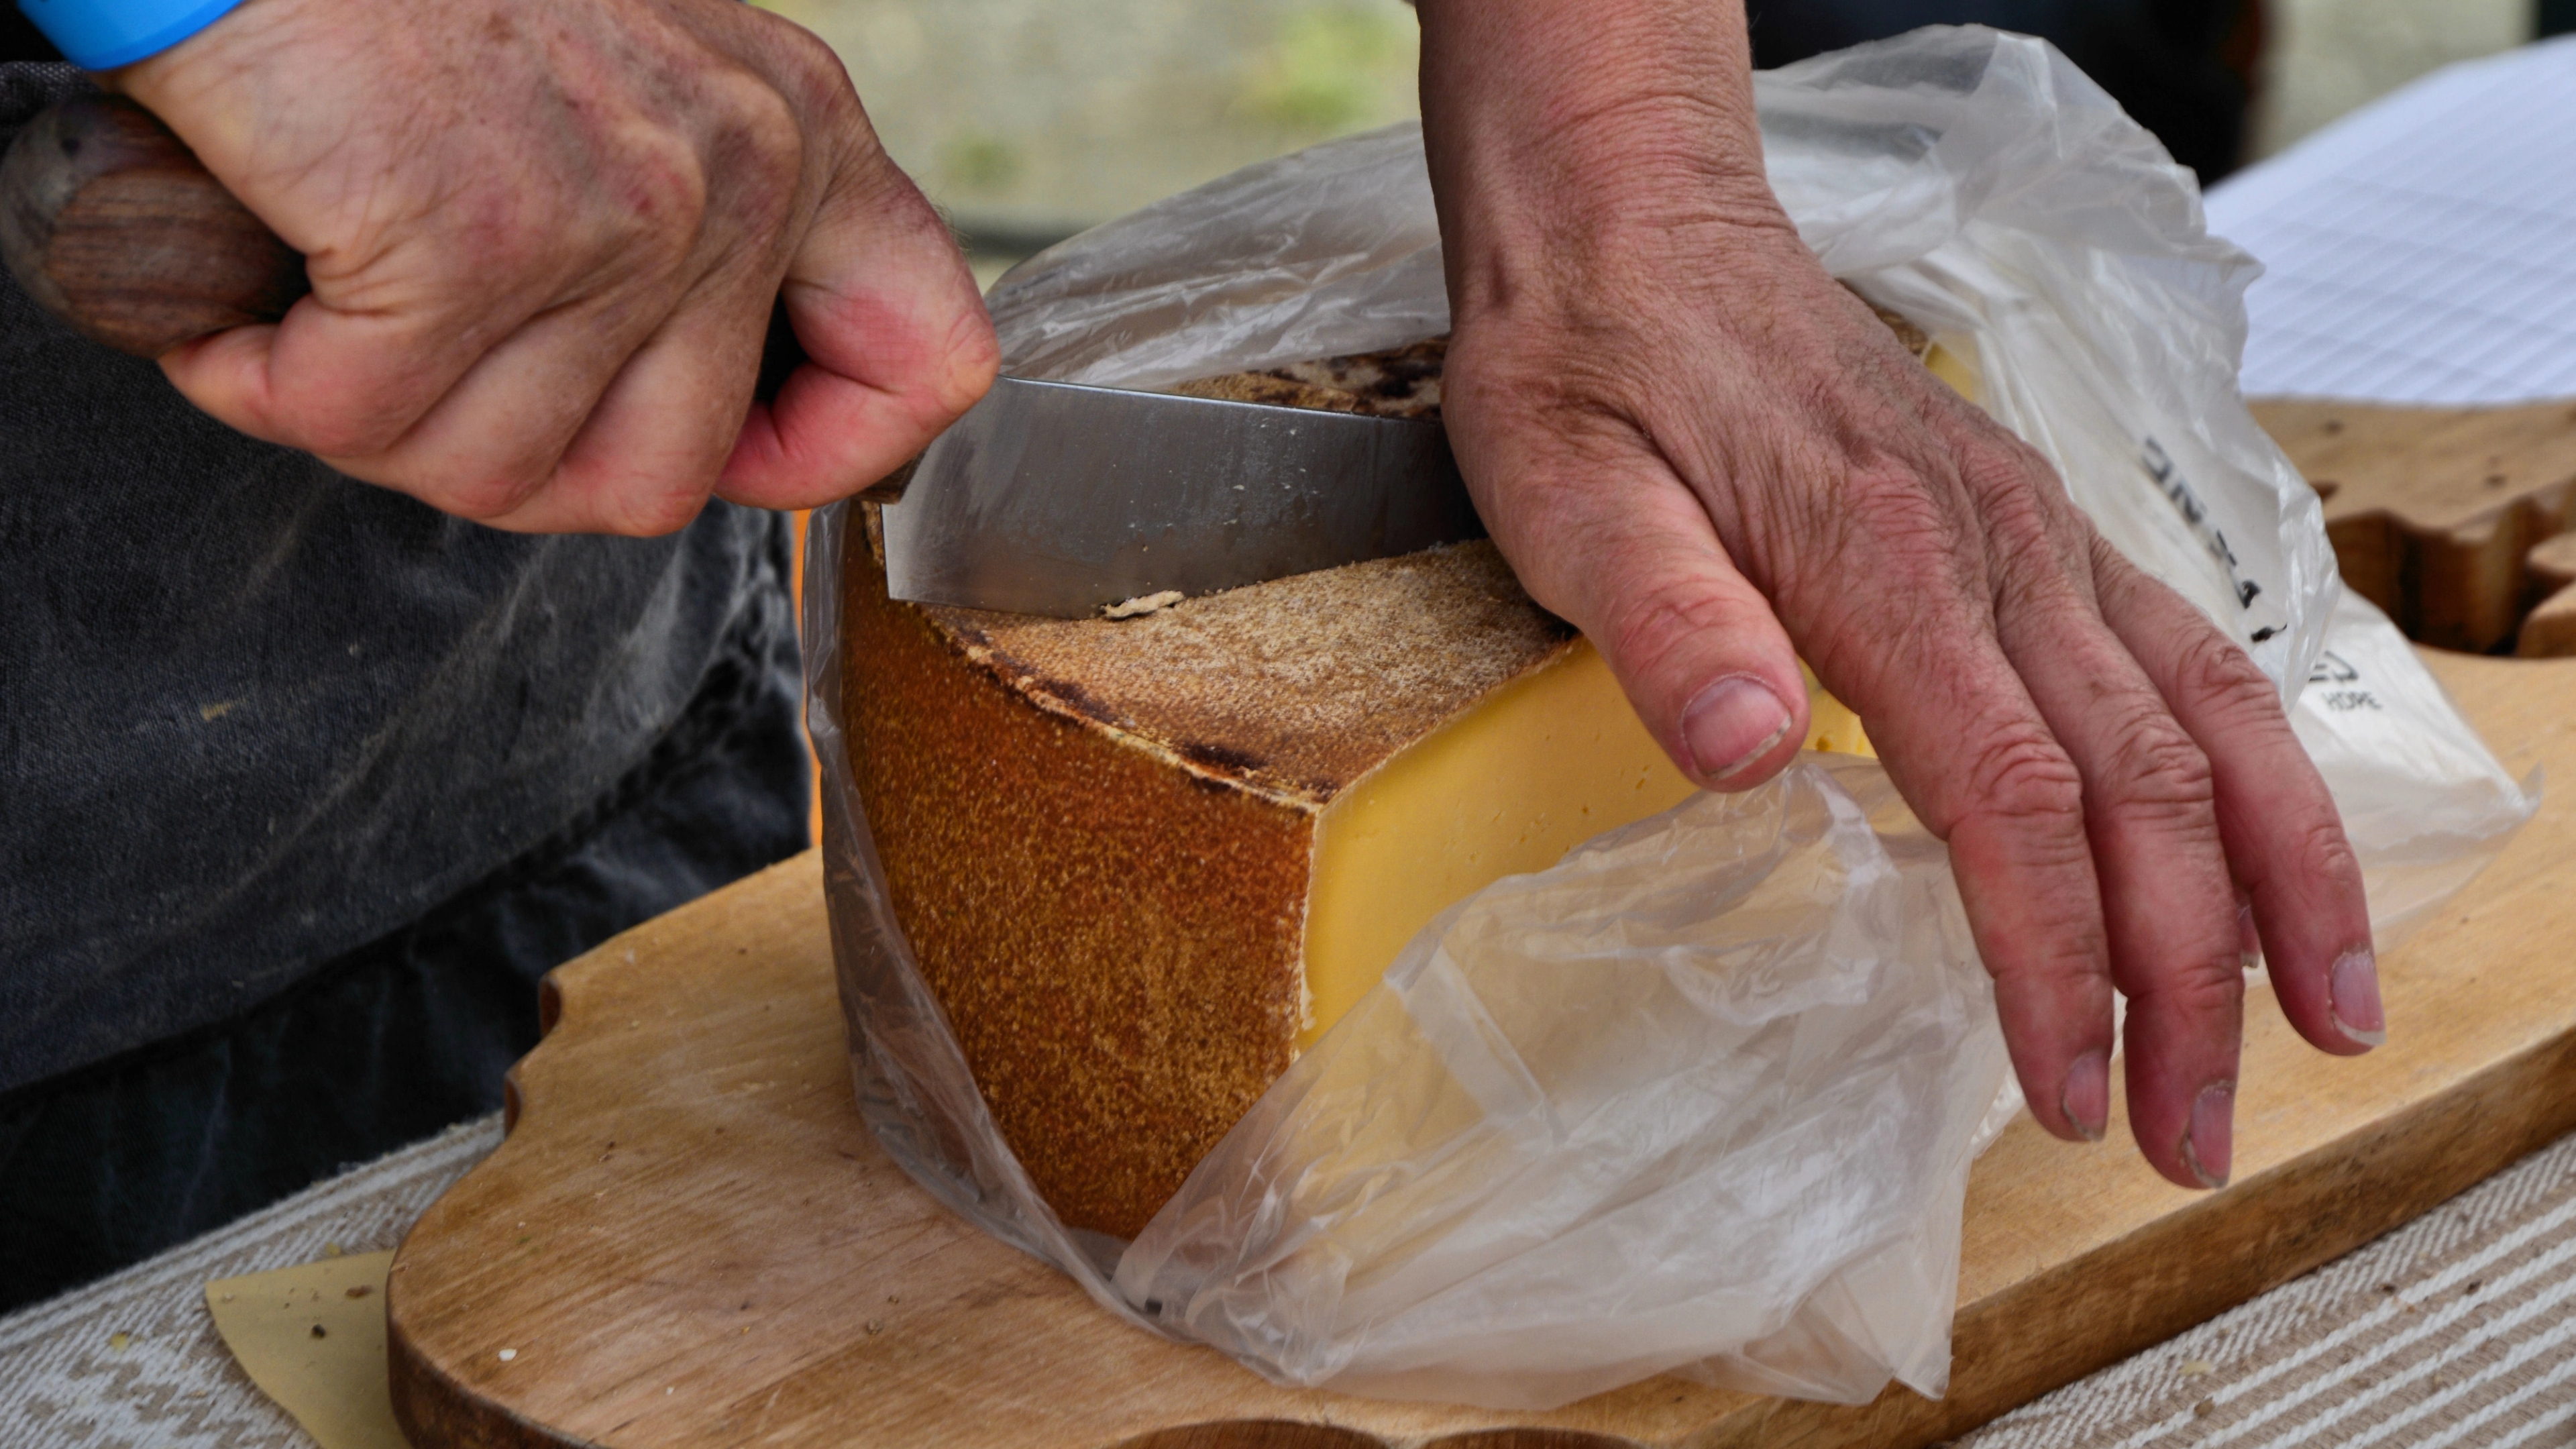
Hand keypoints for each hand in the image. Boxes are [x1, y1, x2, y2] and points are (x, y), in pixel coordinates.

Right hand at [110, 0, 995, 532]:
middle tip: (425, 382)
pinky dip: (271, 386)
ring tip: (329, 321)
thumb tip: (714, 412)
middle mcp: (739, 174)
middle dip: (517, 468)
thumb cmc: (415, 1)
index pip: (928, 370)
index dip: (818, 457)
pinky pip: (362, 421)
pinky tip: (254, 319)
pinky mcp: (468, 242)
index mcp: (803, 136)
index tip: (724, 455)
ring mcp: (615, 215)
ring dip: (383, 428)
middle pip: (664, 480)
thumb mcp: (639, 85)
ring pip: (505, 475)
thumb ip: (709, 230)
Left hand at [1416, 0, 2376, 1189]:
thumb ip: (1662, 622)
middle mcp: (2000, 548)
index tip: (2064, 1089)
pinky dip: (2255, 771)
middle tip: (2189, 1134)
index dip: (2054, 957)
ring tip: (2321, 1021)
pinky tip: (2268, 854)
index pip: (2014, 796)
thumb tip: (1746, 754)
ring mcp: (2036, 532)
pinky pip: (2192, 656)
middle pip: (2144, 787)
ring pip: (2212, 718)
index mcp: (1887, 561)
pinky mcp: (2034, 525)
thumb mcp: (1568, 494)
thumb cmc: (1589, 366)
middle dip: (2187, 977)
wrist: (1630, 224)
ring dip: (2278, 881)